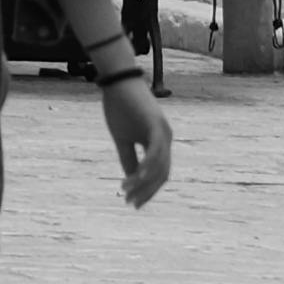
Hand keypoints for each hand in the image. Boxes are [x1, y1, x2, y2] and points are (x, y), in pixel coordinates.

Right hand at [103, 67, 174, 209]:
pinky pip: (155, 150)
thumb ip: (128, 158)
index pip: (158, 174)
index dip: (147, 190)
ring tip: (127, 191)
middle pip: (161, 174)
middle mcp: (165, 138)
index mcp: (159, 142)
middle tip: (130, 203)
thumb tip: (131, 179)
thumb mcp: (122, 138)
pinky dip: (148, 165)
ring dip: (144, 182)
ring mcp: (163, 131)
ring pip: (159, 166)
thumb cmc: (120, 106)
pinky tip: (138, 176)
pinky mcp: (156, 124)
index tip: (132, 203)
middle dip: (146, 191)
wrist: (118, 80)